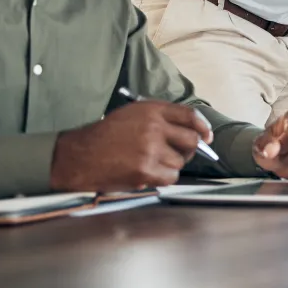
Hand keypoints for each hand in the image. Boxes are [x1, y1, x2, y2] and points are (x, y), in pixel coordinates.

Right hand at [51, 101, 212, 191]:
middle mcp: (154, 128)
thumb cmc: (106, 135)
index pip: (190, 116)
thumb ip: (161, 117)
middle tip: (178, 153)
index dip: (203, 127)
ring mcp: (150, 150)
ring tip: (153, 162)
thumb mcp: (133, 114)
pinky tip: (150, 173)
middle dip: (189, 149)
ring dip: (172, 165)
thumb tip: (192, 129)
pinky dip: (164, 177)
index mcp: (152, 110)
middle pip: (191, 140)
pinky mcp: (145, 171)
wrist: (79, 156)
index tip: (207, 136)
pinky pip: (171, 176)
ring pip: (180, 161)